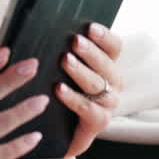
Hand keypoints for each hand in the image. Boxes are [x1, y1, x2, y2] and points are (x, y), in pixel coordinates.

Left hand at [55, 23, 123, 158]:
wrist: (52, 131)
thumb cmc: (53, 91)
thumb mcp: (57, 68)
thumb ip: (59, 50)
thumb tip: (44, 26)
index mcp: (107, 65)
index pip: (114, 47)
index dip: (105, 37)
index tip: (90, 27)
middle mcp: (112, 84)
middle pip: (106, 64)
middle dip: (90, 51)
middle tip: (75, 41)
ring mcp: (108, 104)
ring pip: (97, 84)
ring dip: (80, 71)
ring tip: (64, 60)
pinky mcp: (98, 122)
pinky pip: (88, 108)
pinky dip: (73, 98)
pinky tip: (59, 89)